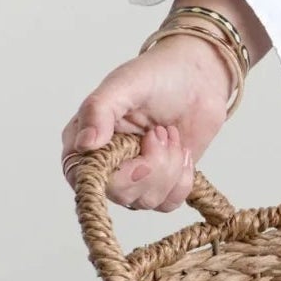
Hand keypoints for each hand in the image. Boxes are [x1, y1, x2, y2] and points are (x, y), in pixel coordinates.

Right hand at [60, 33, 233, 210]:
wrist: (198, 78)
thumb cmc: (155, 76)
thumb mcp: (123, 86)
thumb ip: (99, 111)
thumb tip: (84, 144)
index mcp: (84, 141)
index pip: (83, 177)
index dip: (113, 172)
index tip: (137, 146)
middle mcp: (106, 165)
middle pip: (120, 194)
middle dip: (151, 165)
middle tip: (160, 132)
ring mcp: (135, 178)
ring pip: (147, 200)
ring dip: (170, 167)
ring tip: (171, 135)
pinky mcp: (162, 184)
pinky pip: (168, 203)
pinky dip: (182, 180)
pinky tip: (183, 152)